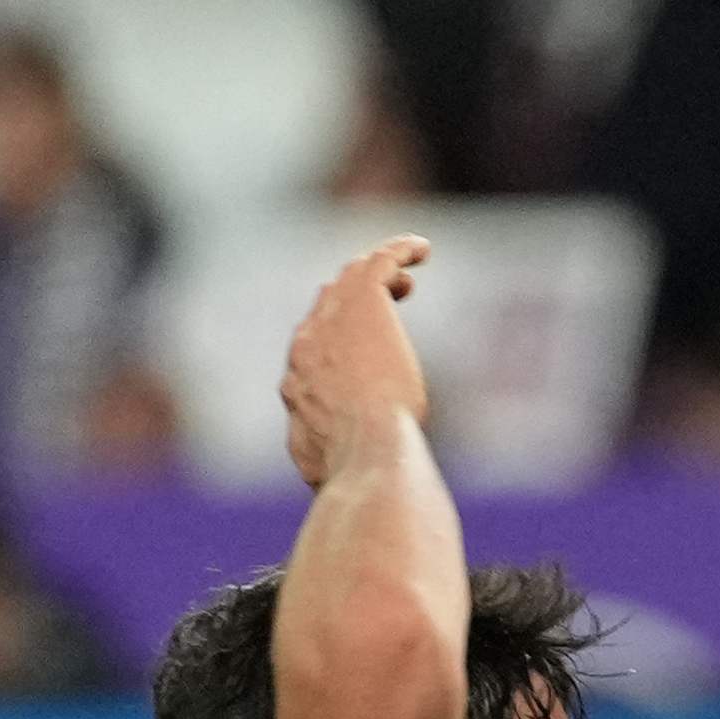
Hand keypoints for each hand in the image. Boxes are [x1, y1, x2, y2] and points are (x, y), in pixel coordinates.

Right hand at [279, 235, 431, 489]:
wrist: (365, 450)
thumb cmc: (352, 469)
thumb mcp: (323, 463)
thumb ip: (320, 451)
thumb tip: (321, 468)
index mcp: (297, 383)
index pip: (312, 343)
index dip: (339, 334)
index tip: (369, 343)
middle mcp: (307, 346)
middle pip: (327, 303)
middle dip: (355, 297)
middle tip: (392, 297)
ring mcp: (332, 321)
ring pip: (351, 278)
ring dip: (377, 271)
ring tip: (408, 274)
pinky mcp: (364, 301)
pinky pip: (380, 262)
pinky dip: (398, 250)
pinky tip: (422, 249)